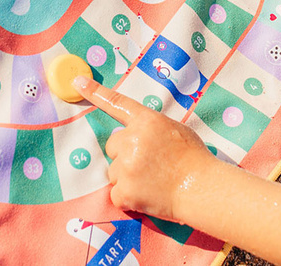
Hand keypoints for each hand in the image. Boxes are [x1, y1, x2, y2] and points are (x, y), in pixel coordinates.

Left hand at [72, 75, 215, 221]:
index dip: (95, 92)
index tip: (78, 82)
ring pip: (114, 171)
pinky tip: (147, 195)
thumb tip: (137, 135)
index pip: (117, 102)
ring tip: (153, 181)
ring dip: (128, 177)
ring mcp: (127, 165)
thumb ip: (149, 128)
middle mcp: (132, 139)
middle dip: (125, 155)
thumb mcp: (173, 129)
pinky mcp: (125, 190)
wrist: (202, 188)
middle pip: (113, 145)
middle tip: (149, 164)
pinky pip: (116, 194)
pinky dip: (129, 198)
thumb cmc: (193, 158)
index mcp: (146, 121)